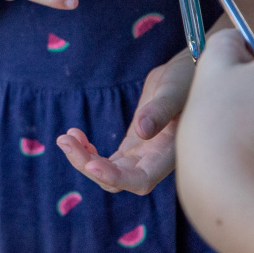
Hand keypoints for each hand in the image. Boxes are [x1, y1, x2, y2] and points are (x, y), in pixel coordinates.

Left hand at [57, 51, 194, 193]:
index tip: (91, 164)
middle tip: (64, 140)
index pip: (141, 180)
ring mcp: (144, 154)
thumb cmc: (188, 79)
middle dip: (88, 165)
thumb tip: (143, 132)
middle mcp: (156, 160)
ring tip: (65, 137)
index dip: (116, 178)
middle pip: (118, 180)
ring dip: (83, 159)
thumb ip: (160, 111)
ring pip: (109, 171)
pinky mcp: (134, 144)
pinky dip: (88, 151)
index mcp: (169, 153)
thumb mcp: (175, 91)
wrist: (189, 72)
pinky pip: (109, 159)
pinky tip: (75, 134)